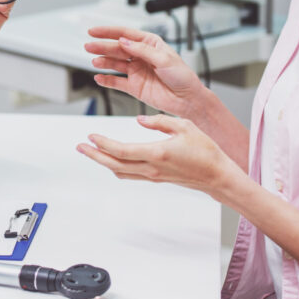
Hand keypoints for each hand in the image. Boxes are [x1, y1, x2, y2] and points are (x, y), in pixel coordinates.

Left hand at [76, 114, 240, 199]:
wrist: (218, 176)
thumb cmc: (206, 151)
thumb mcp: (184, 126)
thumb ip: (159, 121)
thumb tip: (140, 119)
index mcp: (157, 153)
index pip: (121, 150)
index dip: (103, 144)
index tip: (91, 135)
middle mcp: (152, 167)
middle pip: (114, 164)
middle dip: (94, 155)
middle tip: (81, 147)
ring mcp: (153, 175)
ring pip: (120, 172)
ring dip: (103, 162)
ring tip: (91, 152)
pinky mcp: (157, 178)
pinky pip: (131, 174)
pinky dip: (117, 166)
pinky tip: (113, 160)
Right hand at [84, 26, 204, 117]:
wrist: (188, 100)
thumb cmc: (183, 77)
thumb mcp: (164, 58)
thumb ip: (142, 50)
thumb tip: (124, 42)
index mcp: (150, 44)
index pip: (125, 34)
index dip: (108, 32)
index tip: (94, 31)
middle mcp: (141, 56)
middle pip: (117, 48)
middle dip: (102, 46)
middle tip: (89, 46)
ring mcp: (136, 71)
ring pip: (115, 63)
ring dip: (104, 61)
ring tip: (95, 62)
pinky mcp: (134, 86)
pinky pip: (116, 82)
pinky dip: (107, 80)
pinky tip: (99, 77)